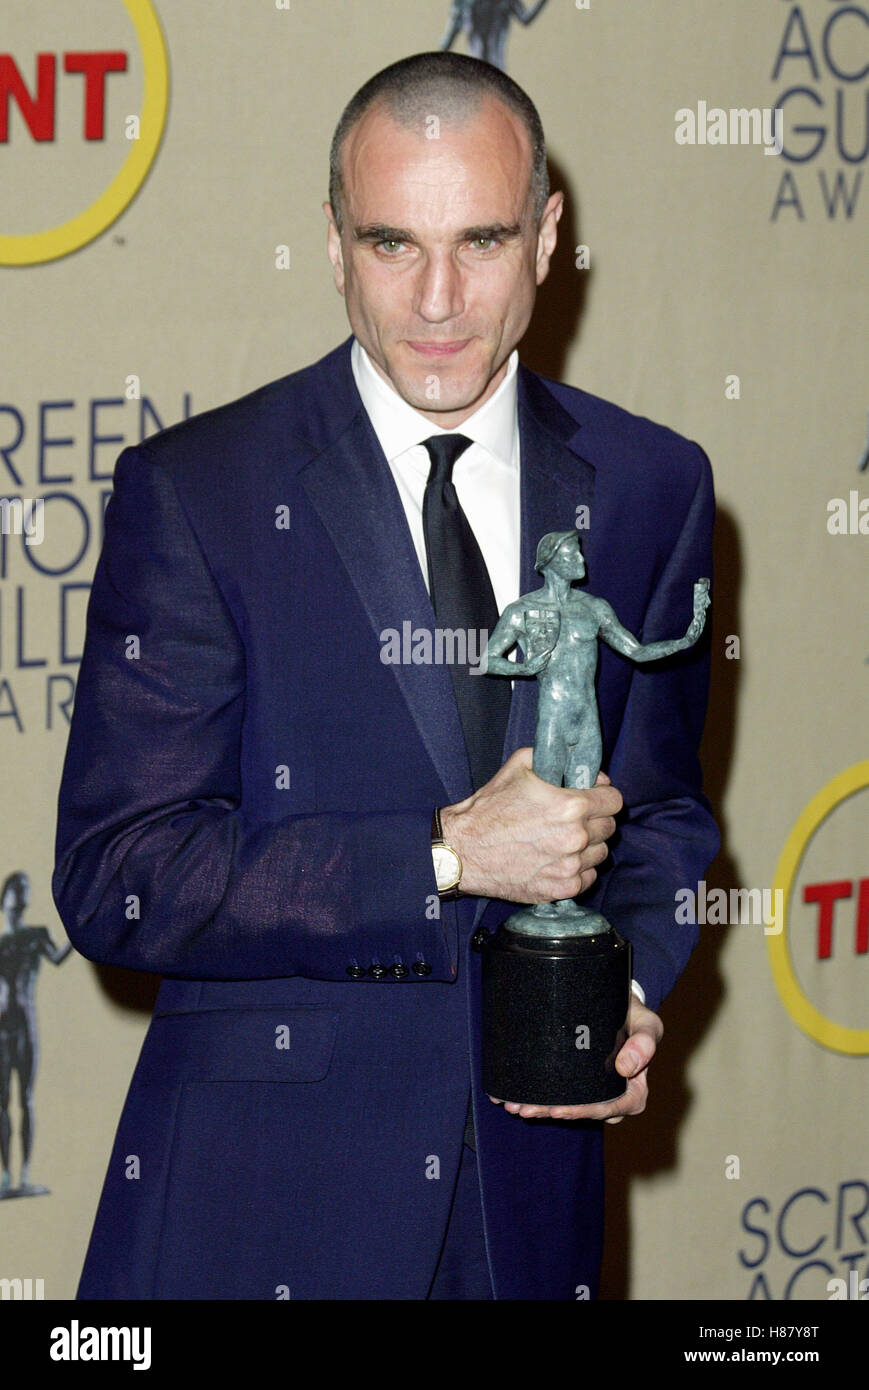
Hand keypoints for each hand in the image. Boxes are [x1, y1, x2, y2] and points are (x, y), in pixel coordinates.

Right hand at [440, 748, 621, 901]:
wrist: (463, 850)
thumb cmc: (489, 808)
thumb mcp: (519, 765)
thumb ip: (555, 759)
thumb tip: (578, 762)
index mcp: (570, 806)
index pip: (614, 801)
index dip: (604, 795)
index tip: (593, 796)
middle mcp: (575, 838)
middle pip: (609, 827)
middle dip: (596, 819)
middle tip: (574, 818)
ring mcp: (570, 867)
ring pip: (600, 853)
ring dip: (588, 846)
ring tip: (563, 840)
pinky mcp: (561, 889)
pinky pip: (588, 878)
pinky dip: (578, 869)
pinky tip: (558, 859)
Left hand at [488, 996, 662, 1122]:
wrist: (618, 1004)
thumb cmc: (636, 1017)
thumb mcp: (647, 1024)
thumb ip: (645, 1042)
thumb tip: (626, 1068)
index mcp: (633, 1092)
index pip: (608, 1108)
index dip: (582, 1112)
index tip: (559, 1111)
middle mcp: (613, 1098)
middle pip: (581, 1112)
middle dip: (552, 1112)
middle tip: (526, 1108)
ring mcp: (594, 1093)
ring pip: (566, 1108)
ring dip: (540, 1109)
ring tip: (515, 1106)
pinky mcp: (578, 1084)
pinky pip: (558, 1095)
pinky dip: (537, 1097)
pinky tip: (514, 1099)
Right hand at [522, 649, 551, 674]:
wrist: (527, 670)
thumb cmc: (527, 662)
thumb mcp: (528, 654)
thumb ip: (529, 647)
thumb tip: (528, 640)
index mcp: (540, 656)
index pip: (547, 651)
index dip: (548, 648)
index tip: (549, 646)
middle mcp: (543, 660)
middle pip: (549, 655)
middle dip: (548, 653)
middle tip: (548, 650)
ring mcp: (544, 664)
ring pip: (548, 659)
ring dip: (548, 657)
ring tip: (547, 655)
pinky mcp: (543, 668)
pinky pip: (546, 663)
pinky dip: (546, 661)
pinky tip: (545, 660)